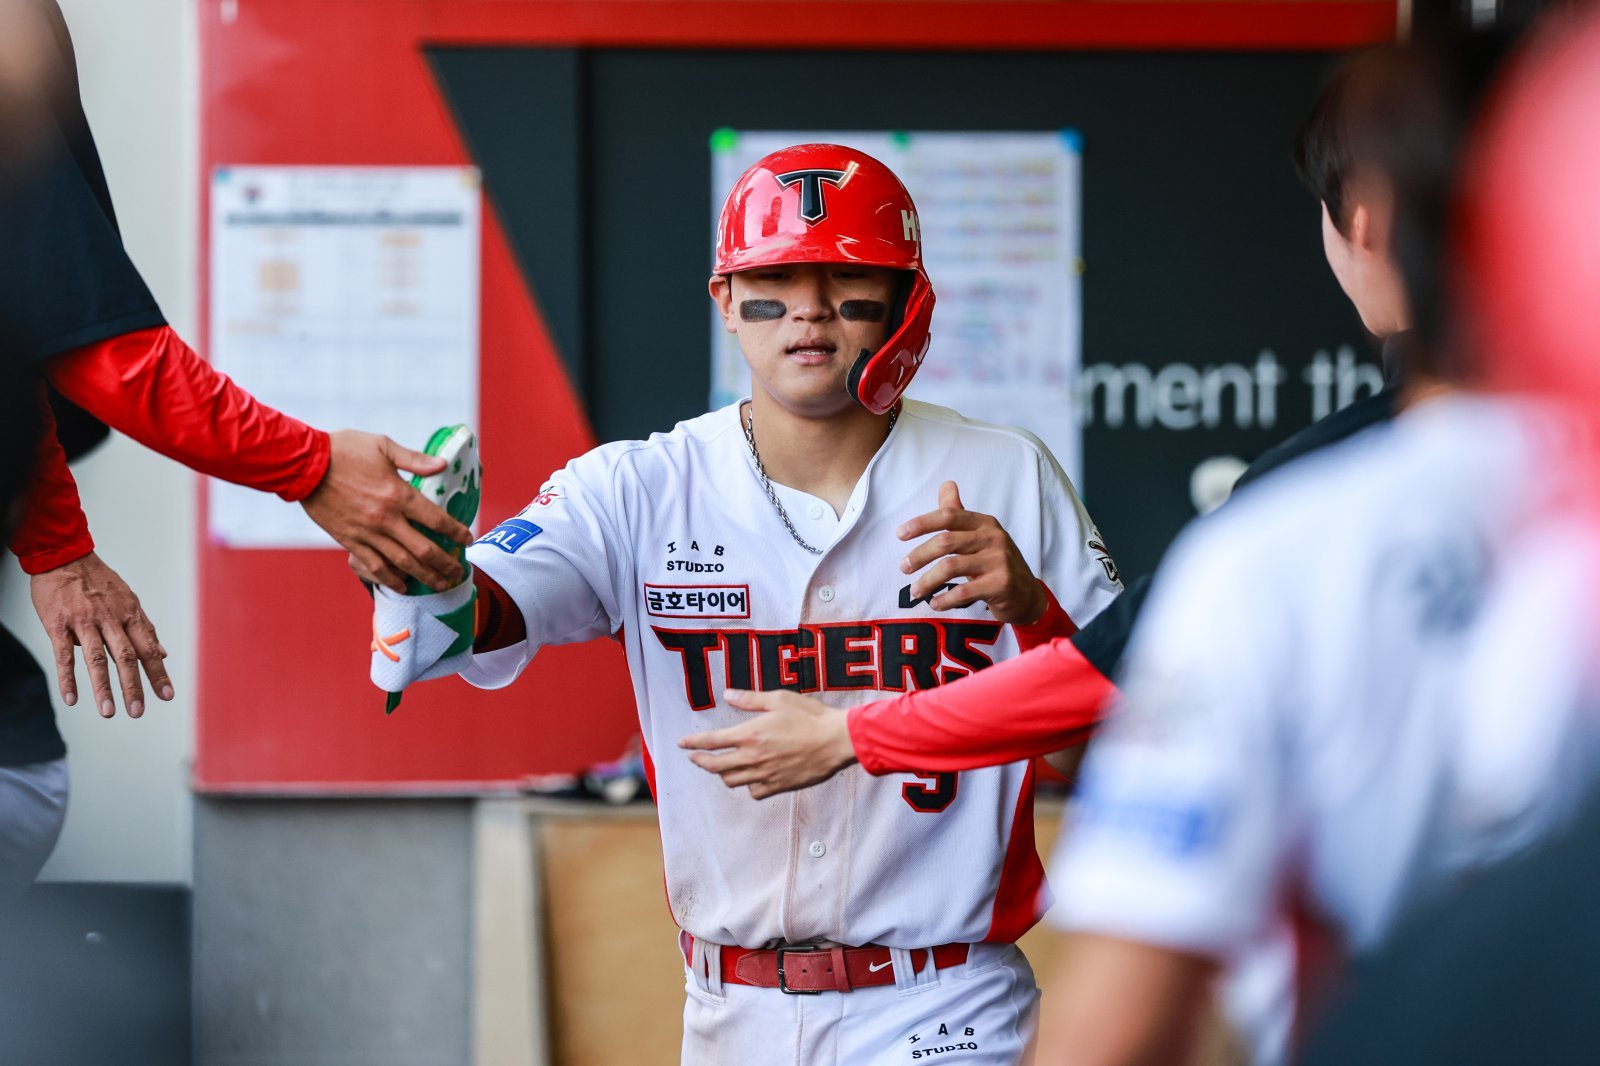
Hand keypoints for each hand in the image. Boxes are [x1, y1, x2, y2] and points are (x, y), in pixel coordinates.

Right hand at [29, 552, 172, 718]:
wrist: (64, 556)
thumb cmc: (98, 581)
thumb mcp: (128, 599)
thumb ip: (145, 628)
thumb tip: (163, 653)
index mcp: (130, 614)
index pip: (148, 649)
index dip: (158, 673)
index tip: (167, 695)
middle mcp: (110, 619)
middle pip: (125, 657)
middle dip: (133, 686)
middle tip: (138, 711)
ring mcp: (84, 622)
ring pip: (96, 658)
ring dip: (103, 687)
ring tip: (108, 712)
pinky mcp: (59, 624)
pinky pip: (64, 654)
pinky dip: (68, 678)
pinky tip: (72, 698)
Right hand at [301, 429, 471, 593]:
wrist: (303, 464)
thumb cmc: (344, 450)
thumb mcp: (383, 446)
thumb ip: (415, 459)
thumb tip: (443, 465)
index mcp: (398, 494)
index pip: (437, 520)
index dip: (456, 533)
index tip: (467, 540)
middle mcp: (386, 519)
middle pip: (424, 550)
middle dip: (445, 564)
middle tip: (459, 572)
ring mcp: (367, 533)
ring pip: (402, 563)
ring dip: (425, 577)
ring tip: (441, 585)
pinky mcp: (349, 541)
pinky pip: (374, 566)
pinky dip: (391, 579)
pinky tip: (403, 585)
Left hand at [679, 689, 857, 798]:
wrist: (836, 741)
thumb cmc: (810, 716)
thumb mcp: (778, 699)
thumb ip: (750, 700)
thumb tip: (728, 695)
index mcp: (749, 735)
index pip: (711, 742)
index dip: (693, 743)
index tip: (682, 744)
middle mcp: (752, 758)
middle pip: (715, 766)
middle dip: (701, 761)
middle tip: (695, 758)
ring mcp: (765, 775)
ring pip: (732, 781)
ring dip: (723, 773)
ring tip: (723, 767)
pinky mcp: (779, 786)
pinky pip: (754, 792)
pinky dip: (748, 786)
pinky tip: (751, 778)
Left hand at [896, 480, 1046, 623]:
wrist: (1027, 595)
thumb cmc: (996, 563)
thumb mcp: (980, 536)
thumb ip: (959, 514)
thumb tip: (946, 484)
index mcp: (984, 523)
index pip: (948, 516)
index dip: (922, 523)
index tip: (900, 534)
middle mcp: (993, 537)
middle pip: (946, 541)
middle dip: (919, 555)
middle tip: (903, 568)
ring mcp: (999, 560)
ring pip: (951, 567)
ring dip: (927, 581)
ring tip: (915, 591)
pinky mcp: (1001, 584)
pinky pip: (964, 591)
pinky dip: (944, 599)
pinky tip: (935, 603)